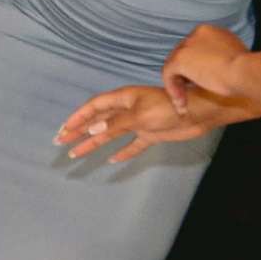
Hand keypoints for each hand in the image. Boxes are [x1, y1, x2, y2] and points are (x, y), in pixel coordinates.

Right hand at [55, 84, 221, 163]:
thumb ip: (116, 124)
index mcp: (123, 98)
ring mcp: (138, 122)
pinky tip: (112, 160)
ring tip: (77, 154)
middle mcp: (128, 109)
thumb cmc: (168, 107)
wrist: (199, 112)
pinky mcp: (151, 134)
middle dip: (79, 131)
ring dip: (94, 143)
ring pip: (110, 134)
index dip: (77, 118)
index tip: (63, 130)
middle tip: (61, 142)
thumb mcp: (139, 115)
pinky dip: (123, 152)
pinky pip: (132, 144)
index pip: (93, 107)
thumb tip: (92, 129)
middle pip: (98, 121)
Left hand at [163, 23, 253, 105]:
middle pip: (183, 55)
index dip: (195, 65)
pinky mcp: (179, 58)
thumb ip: (222, 58)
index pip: (196, 47)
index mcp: (210, 31)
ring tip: (184, 102)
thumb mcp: (235, 59)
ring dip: (178, 84)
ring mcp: (187, 45)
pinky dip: (173, 89)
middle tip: (188, 93)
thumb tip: (216, 69)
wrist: (246, 73)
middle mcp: (197, 33)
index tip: (200, 82)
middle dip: (185, 74)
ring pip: (174, 65)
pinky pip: (169, 74)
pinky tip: (181, 104)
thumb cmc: (247, 71)